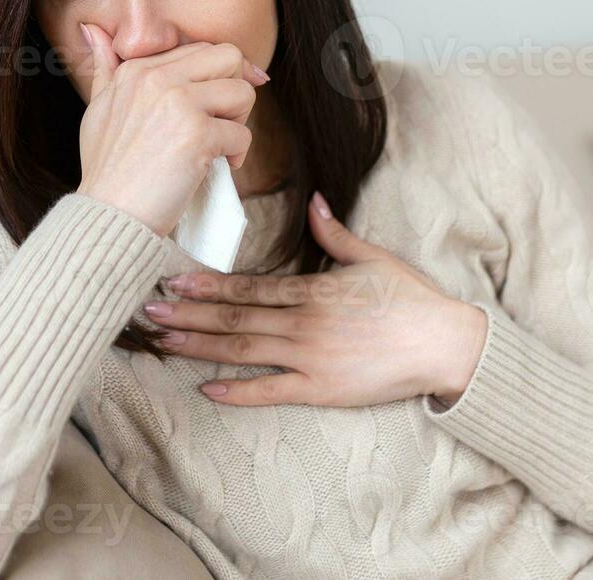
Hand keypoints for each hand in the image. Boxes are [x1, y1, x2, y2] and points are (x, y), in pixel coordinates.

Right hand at [75, 22, 268, 236]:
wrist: (109, 215)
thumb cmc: (107, 169)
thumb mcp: (97, 109)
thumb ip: (104, 68)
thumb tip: (94, 30)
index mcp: (136, 70)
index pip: (199, 49)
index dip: (220, 73)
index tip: (225, 100)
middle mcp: (156, 79)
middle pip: (229, 56)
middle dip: (236, 87)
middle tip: (223, 121)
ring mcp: (177, 103)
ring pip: (243, 91)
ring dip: (239, 122)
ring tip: (218, 145)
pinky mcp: (197, 134)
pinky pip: (242, 134)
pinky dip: (237, 156)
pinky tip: (214, 168)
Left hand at [142, 191, 488, 407]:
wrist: (444, 344)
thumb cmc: (411, 299)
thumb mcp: (372, 257)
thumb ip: (334, 234)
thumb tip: (313, 202)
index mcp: (312, 290)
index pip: (248, 286)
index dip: (207, 283)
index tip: (174, 277)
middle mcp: (303, 323)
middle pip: (234, 317)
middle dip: (188, 313)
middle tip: (148, 309)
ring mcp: (310, 358)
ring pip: (242, 350)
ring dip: (199, 345)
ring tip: (163, 340)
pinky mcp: (321, 389)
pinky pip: (270, 391)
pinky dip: (237, 391)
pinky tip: (206, 388)